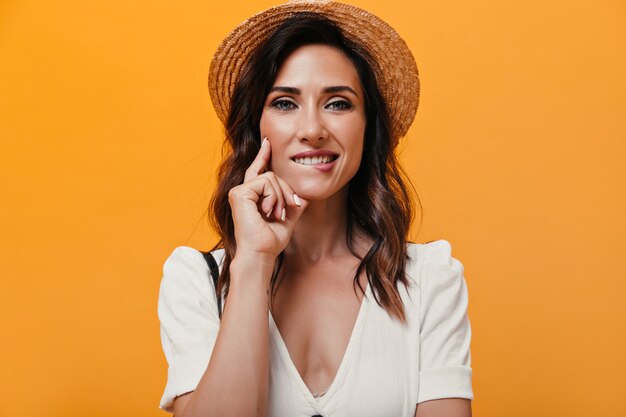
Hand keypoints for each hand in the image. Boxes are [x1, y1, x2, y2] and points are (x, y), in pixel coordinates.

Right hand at [228, 137, 307, 258]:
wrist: (262, 253)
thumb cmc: (270, 242)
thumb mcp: (287, 219)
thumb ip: (293, 205)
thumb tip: (305, 197)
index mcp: (250, 197)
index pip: (258, 171)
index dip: (263, 156)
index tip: (268, 142)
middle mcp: (241, 192)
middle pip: (271, 174)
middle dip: (286, 190)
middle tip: (290, 208)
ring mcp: (239, 191)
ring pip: (271, 177)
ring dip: (281, 197)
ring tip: (277, 215)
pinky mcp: (240, 193)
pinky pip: (266, 182)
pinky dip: (274, 197)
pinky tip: (269, 212)